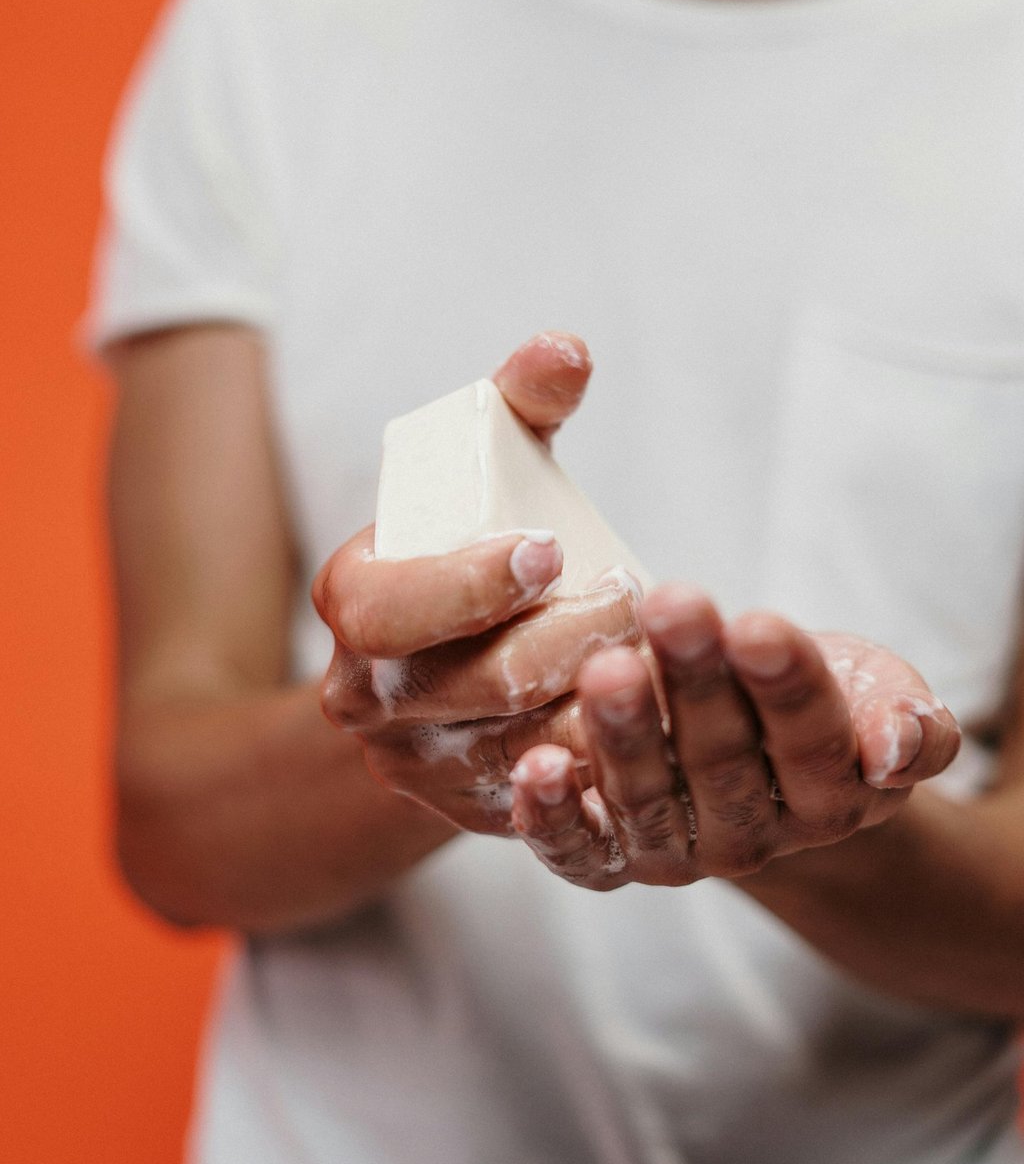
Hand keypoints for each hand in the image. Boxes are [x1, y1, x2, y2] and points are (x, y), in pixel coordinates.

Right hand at [312, 333, 640, 833]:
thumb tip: (567, 349)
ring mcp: (419, 766)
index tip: (549, 548)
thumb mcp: (487, 467)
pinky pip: (550, 803)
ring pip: (521, 750)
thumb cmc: (472, 545)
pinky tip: (659, 725)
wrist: (440, 664)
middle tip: (637, 602)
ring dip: (600, 704)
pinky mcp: (475, 814)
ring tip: (664, 655)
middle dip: (566, 640)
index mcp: (352, 604)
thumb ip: (520, 401)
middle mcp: (367, 698)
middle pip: (474, 685)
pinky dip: (606, 766)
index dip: (464, 585)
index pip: (385, 611)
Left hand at [509, 584, 960, 886]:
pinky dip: (552, 818)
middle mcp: (753, 837)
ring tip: (606, 668)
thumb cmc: (822, 699)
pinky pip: (579, 852)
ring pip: (648, 800)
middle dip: (696, 681)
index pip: (811, 740)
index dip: (786, 684)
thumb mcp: (882, 695)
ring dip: (624, 735)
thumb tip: (895, 746)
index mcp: (830, 798)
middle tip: (673, 608)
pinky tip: (534, 767)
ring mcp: (677, 852)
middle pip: (723, 760)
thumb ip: (911, 723)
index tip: (758, 623)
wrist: (757, 751)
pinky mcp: (610, 860)